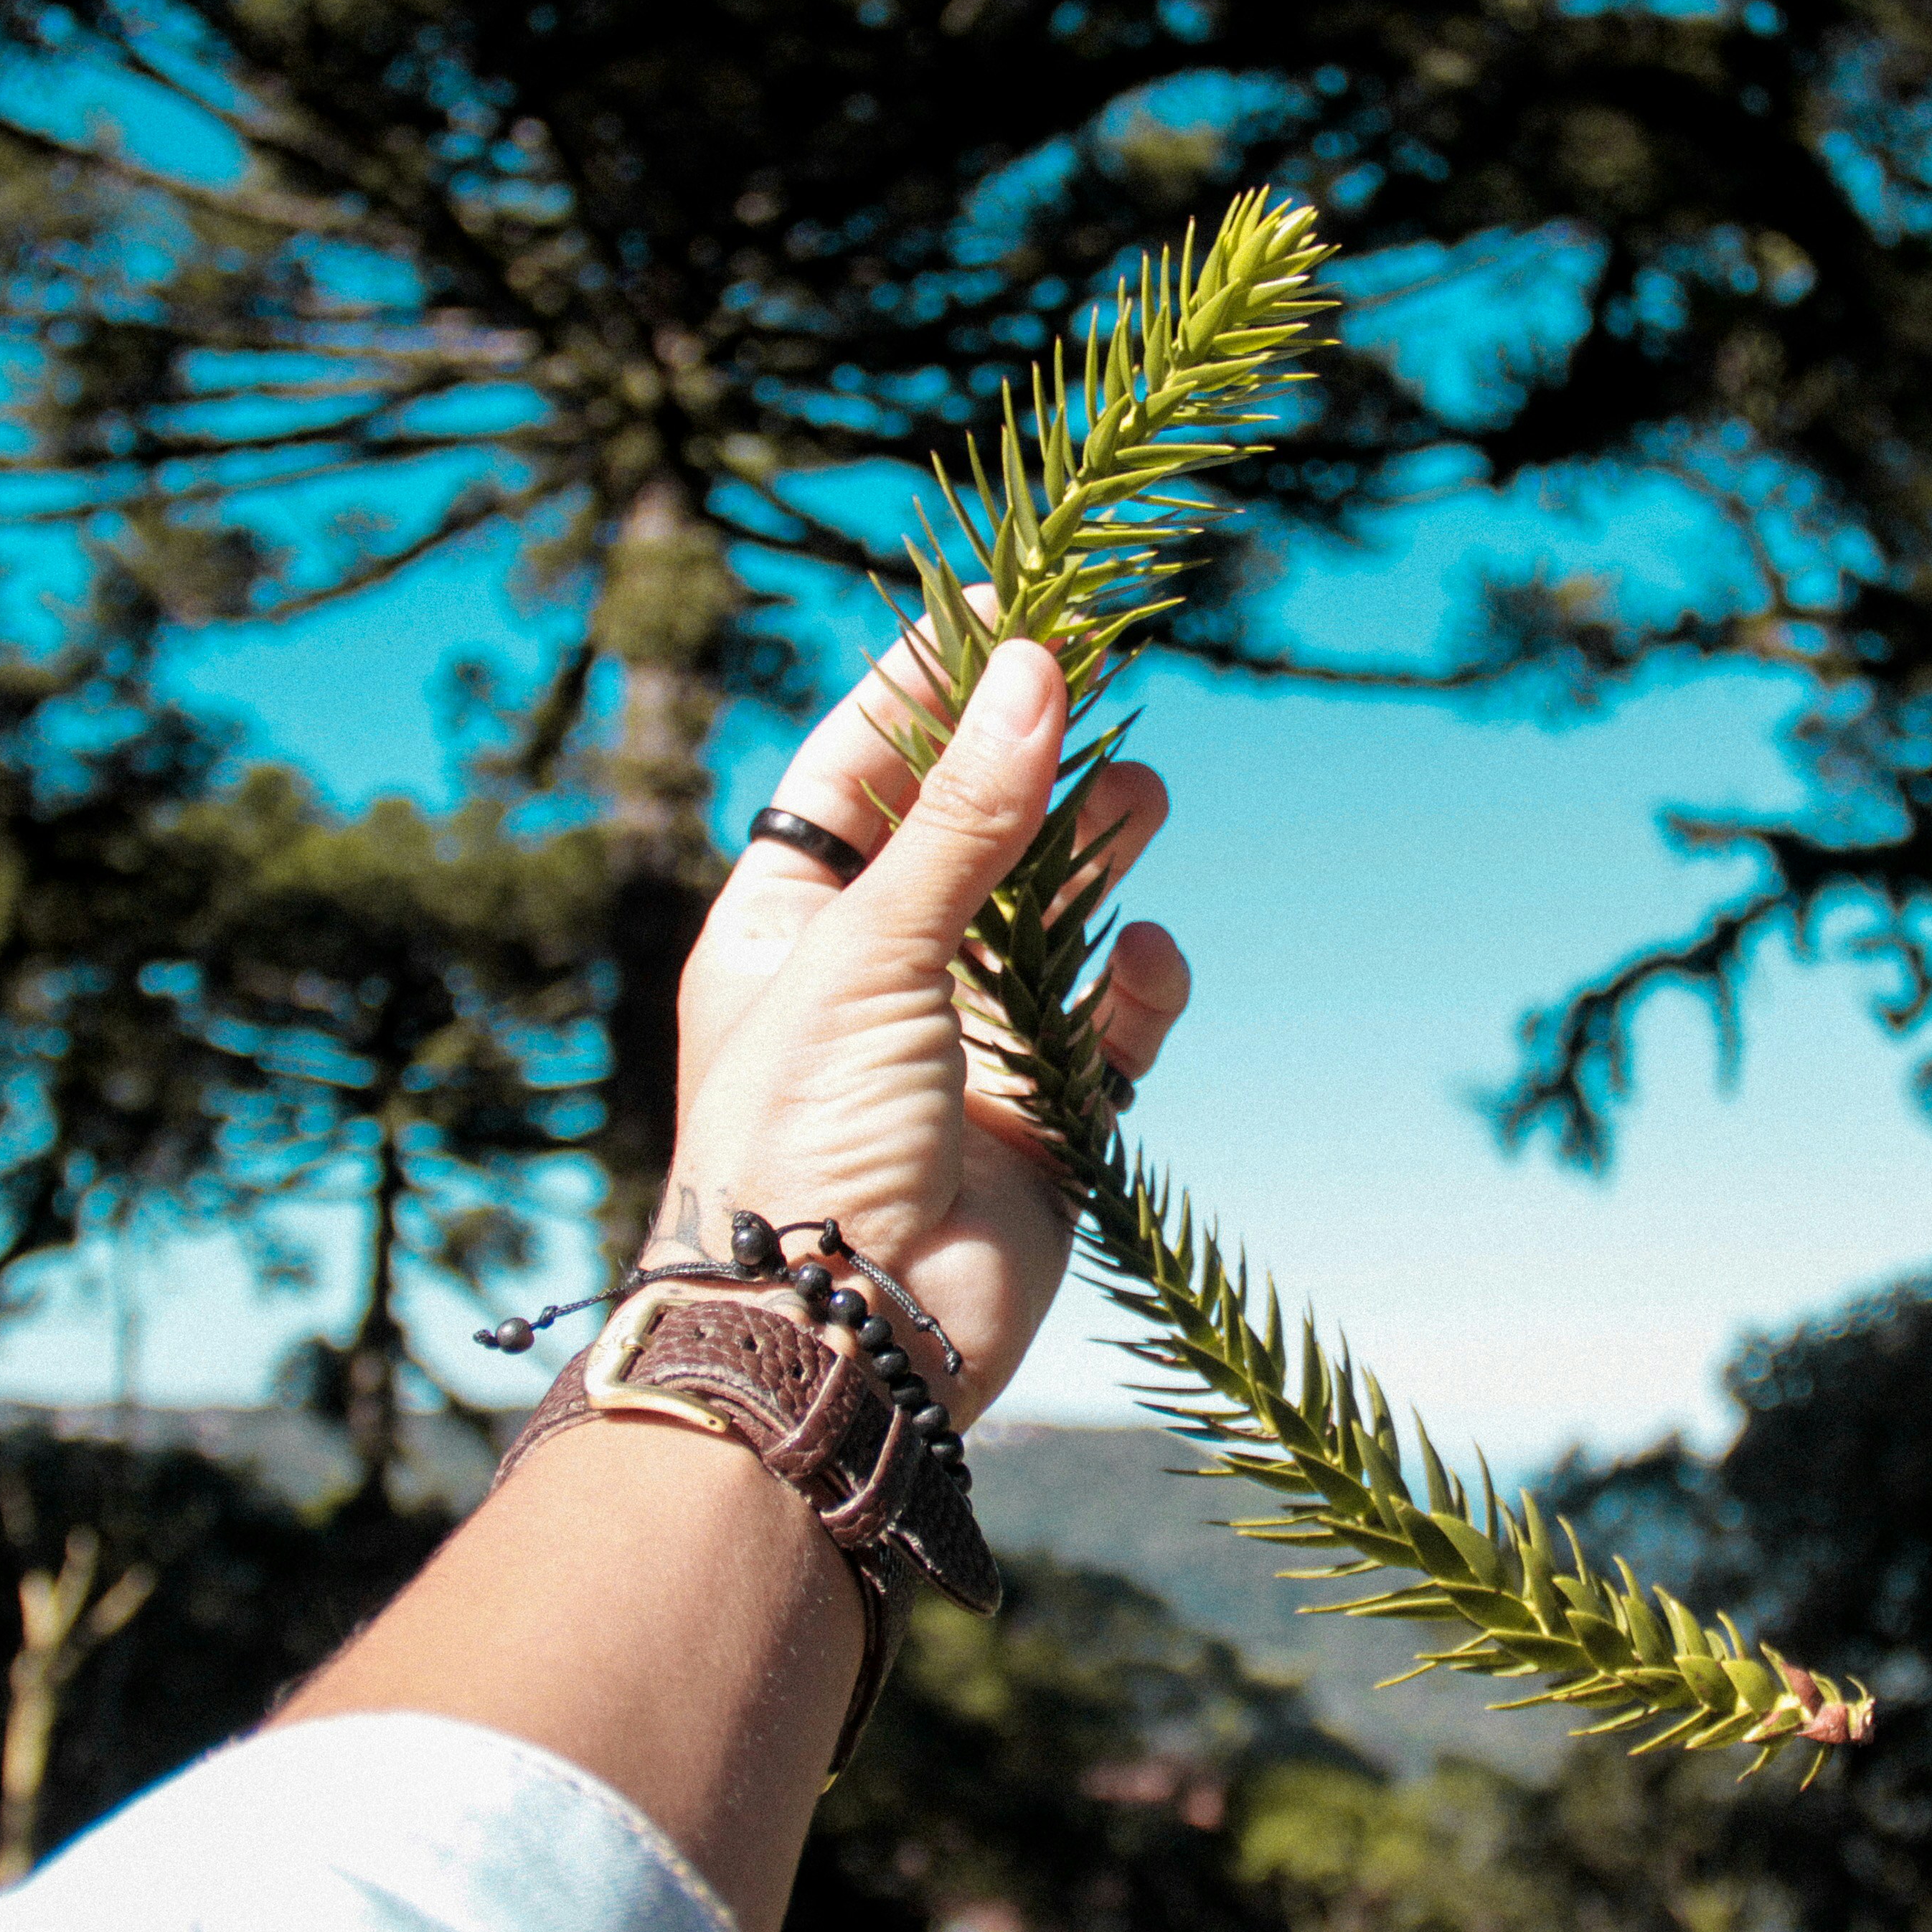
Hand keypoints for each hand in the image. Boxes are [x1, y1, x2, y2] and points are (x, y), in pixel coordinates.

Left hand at [655, 625, 1190, 1417]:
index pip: (858, 766)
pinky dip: (1134, 987)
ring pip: (1051, 918)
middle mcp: (874, 973)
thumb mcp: (872, 950)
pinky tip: (1143, 962)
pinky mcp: (1044, 1117)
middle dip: (1034, 762)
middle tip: (1104, 687)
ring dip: (1095, 856)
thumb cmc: (806, 1133)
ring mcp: (963, 1045)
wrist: (842, 1330)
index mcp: (788, 922)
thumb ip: (963, 818)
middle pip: (969, 829)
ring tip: (1141, 799)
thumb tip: (1033, 672)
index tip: (1012, 601)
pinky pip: (1109, 1027)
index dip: (929, 681)